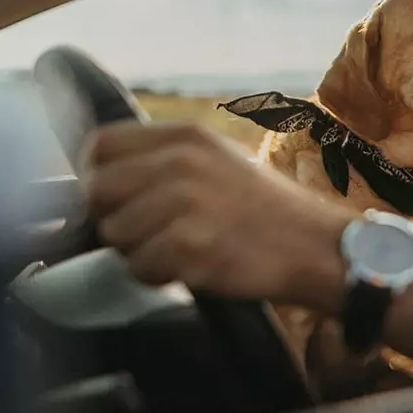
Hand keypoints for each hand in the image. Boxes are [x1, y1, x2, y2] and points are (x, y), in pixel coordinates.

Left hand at [82, 122, 353, 307]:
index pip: (100, 145)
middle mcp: (180, 162)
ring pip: (115, 234)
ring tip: (177, 251)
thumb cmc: (265, 210)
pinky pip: (140, 267)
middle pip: (97, 191)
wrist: (315, 246)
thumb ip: (165, 159)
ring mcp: (184, 203)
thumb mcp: (218, 159)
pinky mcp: (190, 246)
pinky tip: (190, 268)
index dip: (98, 175)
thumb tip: (103, 174)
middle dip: (114, 218)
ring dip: (137, 252)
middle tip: (147, 233)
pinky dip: (158, 276)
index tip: (115, 199)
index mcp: (185, 136)